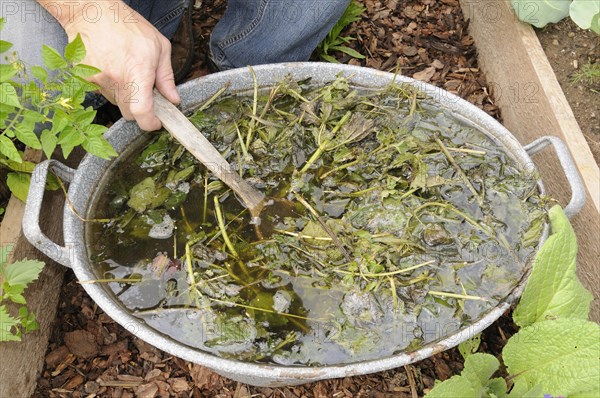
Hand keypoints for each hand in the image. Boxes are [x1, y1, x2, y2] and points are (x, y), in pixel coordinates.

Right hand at [39, 0, 179, 130]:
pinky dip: (109, 86)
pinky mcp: (84, 78)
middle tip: (144, 92)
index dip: (150, 123)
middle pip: (129, 112)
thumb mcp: (159, 46)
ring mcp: (97, 79)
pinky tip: (112, 67)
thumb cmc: (127, 25)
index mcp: (137, 71)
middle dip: (139, 108)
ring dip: (124, 95)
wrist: (91, 12)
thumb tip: (173, 99)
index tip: (155, 122)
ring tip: (125, 71)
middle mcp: (116, 78)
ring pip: (115, 102)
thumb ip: (166, 77)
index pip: (141, 111)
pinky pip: (101, 92)